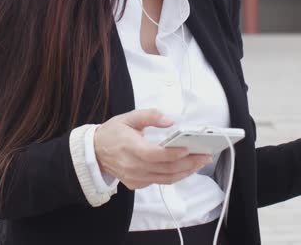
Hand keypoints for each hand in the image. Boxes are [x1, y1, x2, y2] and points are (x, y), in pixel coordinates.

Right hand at [93, 108, 213, 189]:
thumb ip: (149, 116)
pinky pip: (160, 181)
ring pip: (166, 178)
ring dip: (185, 171)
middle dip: (188, 162)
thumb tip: (169, 120)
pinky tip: (184, 167)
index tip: (189, 148)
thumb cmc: (112, 133)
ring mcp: (135, 177)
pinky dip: (174, 175)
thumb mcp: (128, 117)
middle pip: (166, 168)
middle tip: (205, 155)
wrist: (94, 152)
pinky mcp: (137, 184)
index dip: (173, 153)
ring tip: (200, 162)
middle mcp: (133, 166)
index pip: (155, 154)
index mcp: (130, 147)